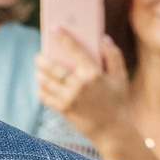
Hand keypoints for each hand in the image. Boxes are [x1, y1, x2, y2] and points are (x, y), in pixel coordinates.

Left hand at [34, 34, 135, 148]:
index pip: (75, 50)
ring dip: (40, 74)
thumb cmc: (119, 102)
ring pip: (46, 82)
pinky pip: (46, 97)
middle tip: (39, 56)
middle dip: (43, 60)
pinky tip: (41, 86)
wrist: (114, 132)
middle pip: (54, 67)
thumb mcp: (121, 77)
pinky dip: (41, 90)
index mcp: (93, 74)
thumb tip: (104, 38)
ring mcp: (69, 98)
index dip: (63, 37)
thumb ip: (113, 56)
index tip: (54, 27)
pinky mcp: (64, 110)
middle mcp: (79, 85)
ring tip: (38, 70)